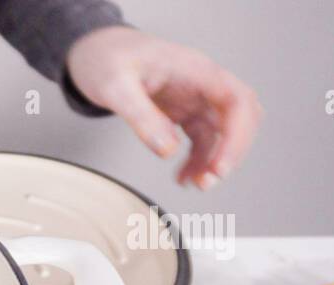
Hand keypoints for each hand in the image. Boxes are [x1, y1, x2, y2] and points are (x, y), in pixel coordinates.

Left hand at [66, 26, 260, 188]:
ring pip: (220, 133)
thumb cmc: (107, 58)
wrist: (95, 51)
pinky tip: (182, 177)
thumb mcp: (116, 86)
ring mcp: (194, 98)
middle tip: (210, 180)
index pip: (235, 101)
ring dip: (212, 161)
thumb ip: (141, 116)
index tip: (221, 165)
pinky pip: (200, 139)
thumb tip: (167, 150)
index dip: (236, 136)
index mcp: (194, 70)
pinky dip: (196, 160)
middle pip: (238, 117)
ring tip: (195, 184)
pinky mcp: (182, 111)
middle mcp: (201, 83)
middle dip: (231, 151)